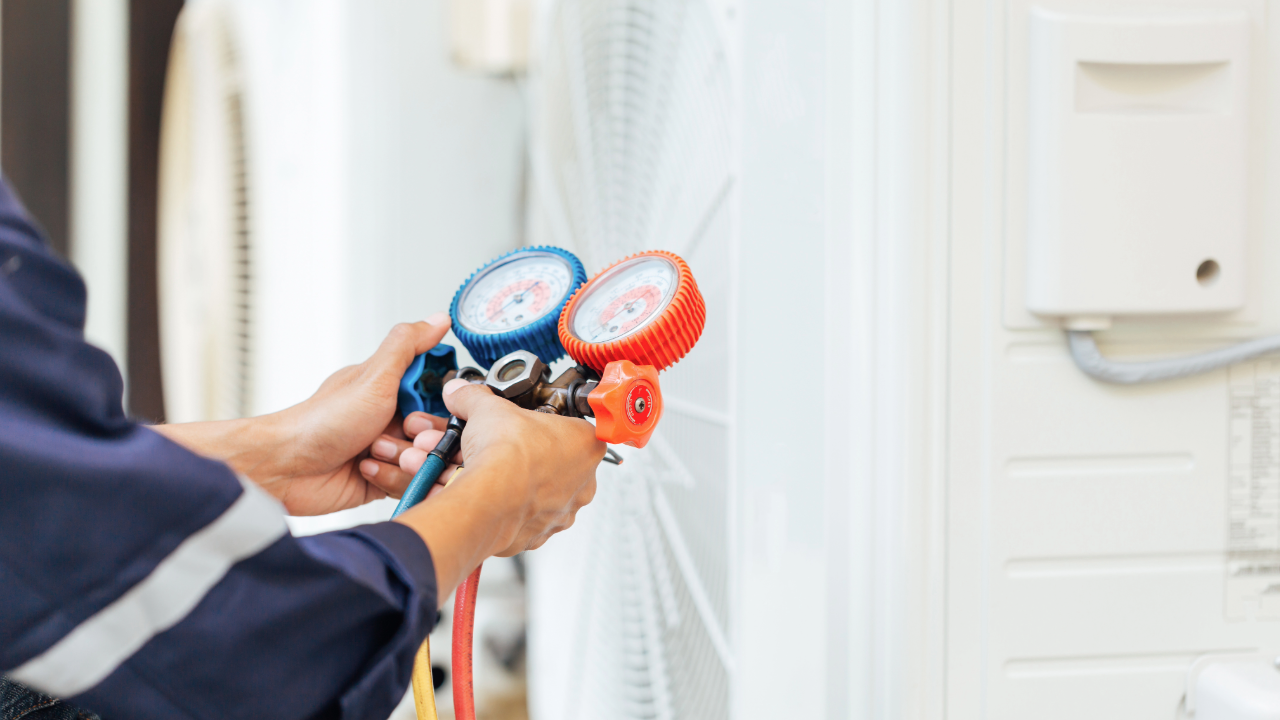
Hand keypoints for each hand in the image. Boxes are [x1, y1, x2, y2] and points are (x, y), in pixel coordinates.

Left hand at [152, 314, 454, 514]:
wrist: (286, 469)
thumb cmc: (320, 422)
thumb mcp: (373, 377)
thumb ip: (408, 345)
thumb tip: (437, 319)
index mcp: (391, 388)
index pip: (439, 394)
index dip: (441, 404)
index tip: (424, 406)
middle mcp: (390, 417)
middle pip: (437, 430)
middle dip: (421, 437)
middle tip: (402, 434)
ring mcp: (388, 449)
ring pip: (426, 460)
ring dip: (403, 460)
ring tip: (375, 454)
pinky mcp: (382, 479)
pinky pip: (410, 484)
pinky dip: (392, 479)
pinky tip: (368, 471)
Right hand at [394, 377, 604, 593]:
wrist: (489, 500)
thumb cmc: (506, 456)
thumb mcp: (487, 409)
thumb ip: (474, 397)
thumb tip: (461, 392)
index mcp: (586, 444)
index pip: (572, 428)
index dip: (545, 424)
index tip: (527, 426)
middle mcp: (583, 481)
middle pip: (555, 463)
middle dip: (527, 457)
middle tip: (503, 450)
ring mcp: (563, 511)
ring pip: (539, 494)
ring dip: (516, 485)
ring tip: (489, 474)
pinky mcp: (539, 535)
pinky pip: (523, 519)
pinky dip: (506, 510)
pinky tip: (488, 497)